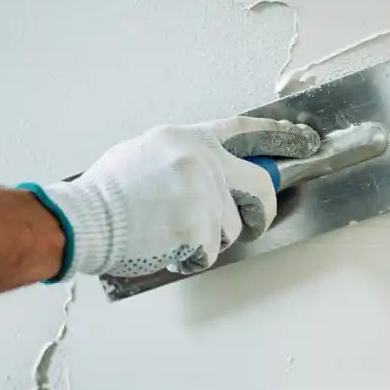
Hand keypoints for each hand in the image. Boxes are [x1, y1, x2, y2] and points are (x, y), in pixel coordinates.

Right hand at [36, 117, 319, 279]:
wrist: (83, 219)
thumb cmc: (106, 194)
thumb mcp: (143, 153)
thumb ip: (182, 158)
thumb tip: (210, 174)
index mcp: (187, 138)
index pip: (246, 130)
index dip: (280, 136)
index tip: (306, 141)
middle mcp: (202, 160)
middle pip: (259, 187)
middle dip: (262, 210)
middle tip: (256, 223)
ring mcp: (203, 194)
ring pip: (232, 229)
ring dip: (209, 241)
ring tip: (171, 236)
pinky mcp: (199, 227)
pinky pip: (209, 253)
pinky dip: (190, 259)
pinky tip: (165, 250)